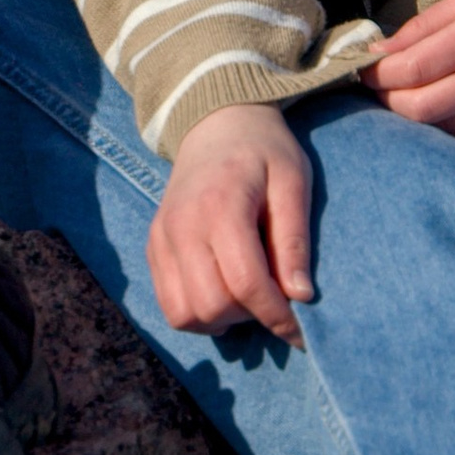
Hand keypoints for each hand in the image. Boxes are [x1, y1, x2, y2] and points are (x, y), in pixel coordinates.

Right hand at [148, 103, 314, 343]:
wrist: (216, 123)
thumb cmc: (264, 151)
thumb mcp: (293, 182)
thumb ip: (295, 240)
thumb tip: (301, 296)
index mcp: (221, 207)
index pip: (245, 282)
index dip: (276, 316)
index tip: (300, 331)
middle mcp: (181, 226)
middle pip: (212, 305)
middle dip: (250, 316)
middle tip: (273, 300)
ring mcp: (161, 239)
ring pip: (185, 314)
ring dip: (221, 319)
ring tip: (247, 297)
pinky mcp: (152, 248)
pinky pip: (169, 305)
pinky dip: (198, 313)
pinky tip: (223, 293)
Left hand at [361, 0, 454, 144]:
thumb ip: (430, 21)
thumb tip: (382, 51)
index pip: (414, 68)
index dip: (377, 74)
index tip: (360, 69)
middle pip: (422, 108)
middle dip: (387, 102)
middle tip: (374, 88)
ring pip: (444, 127)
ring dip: (412, 116)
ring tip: (398, 96)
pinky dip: (445, 125)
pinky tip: (434, 108)